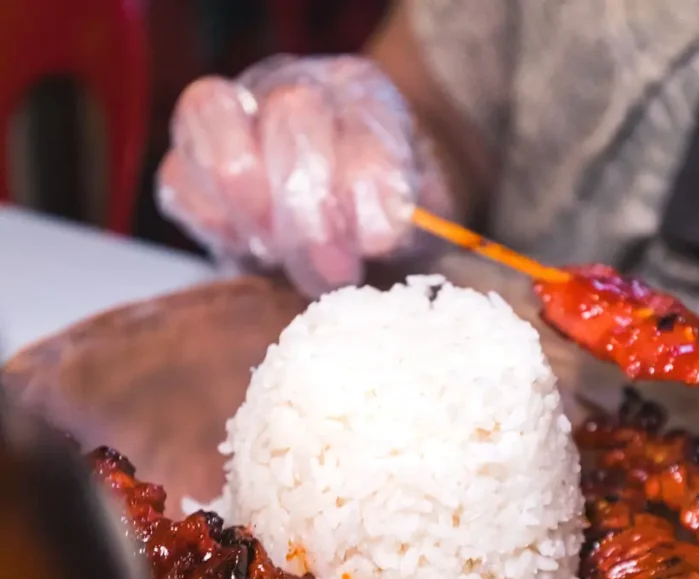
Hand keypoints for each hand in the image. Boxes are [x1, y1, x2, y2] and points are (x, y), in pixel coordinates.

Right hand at [156, 55, 450, 296]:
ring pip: (215, 119)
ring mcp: (233, 116)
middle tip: (333, 270)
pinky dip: (212, 220)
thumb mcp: (418, 224)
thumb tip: (380, 230)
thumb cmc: (382, 226)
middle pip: (292, 113)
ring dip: (251, 203)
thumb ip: (404, 220)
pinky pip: (179, 177)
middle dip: (312, 208)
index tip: (379, 241)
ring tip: (281, 254)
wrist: (342, 234)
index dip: (366, 182)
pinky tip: (249, 248)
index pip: (363, 120)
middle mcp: (294, 87)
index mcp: (363, 94)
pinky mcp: (187, 164)